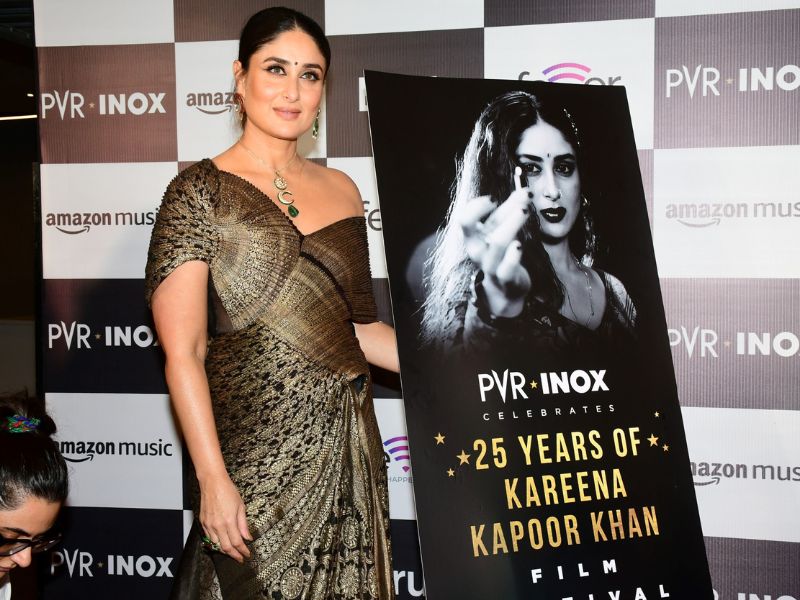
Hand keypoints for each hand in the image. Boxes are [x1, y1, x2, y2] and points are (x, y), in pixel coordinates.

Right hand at [198, 473, 251, 562]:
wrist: (212, 482)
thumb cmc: (227, 491)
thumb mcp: (241, 506)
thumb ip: (243, 524)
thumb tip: (247, 537)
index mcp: (229, 521)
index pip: (237, 542)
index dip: (243, 551)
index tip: (247, 554)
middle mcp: (218, 525)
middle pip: (226, 547)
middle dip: (234, 555)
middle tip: (240, 558)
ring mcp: (209, 525)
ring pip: (216, 544)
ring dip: (224, 550)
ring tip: (232, 551)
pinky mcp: (203, 522)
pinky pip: (209, 537)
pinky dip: (216, 542)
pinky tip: (221, 542)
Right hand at [458, 189, 532, 316]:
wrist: (505, 287)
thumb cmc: (502, 252)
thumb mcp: (503, 228)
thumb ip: (512, 208)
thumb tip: (525, 190)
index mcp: (473, 236)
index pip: (465, 218)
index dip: (477, 206)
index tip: (494, 199)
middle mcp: (477, 250)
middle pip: (480, 227)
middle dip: (502, 210)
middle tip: (524, 197)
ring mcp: (489, 264)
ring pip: (497, 243)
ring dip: (512, 224)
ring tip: (525, 211)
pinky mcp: (505, 277)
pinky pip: (506, 267)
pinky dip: (513, 255)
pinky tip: (518, 245)